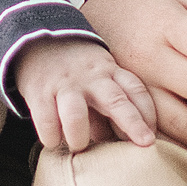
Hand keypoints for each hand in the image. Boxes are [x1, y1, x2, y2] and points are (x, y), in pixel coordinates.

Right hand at [12, 39, 156, 153]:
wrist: (35, 39)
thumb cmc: (76, 73)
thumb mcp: (99, 80)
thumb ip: (112, 109)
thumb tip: (126, 143)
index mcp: (110, 72)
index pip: (136, 90)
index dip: (147, 113)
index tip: (151, 137)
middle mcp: (91, 78)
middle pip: (115, 100)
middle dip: (132, 122)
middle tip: (145, 143)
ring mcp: (65, 84)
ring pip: (76, 113)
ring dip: (79, 136)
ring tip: (79, 146)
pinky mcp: (39, 91)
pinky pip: (46, 119)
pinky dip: (51, 136)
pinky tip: (54, 140)